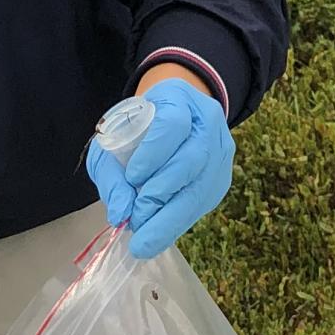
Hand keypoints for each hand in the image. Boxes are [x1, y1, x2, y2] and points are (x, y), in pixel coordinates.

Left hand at [87, 77, 232, 259]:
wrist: (170, 120)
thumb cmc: (137, 130)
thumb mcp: (114, 140)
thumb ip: (111, 173)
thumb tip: (120, 214)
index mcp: (179, 98)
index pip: (172, 124)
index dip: (153, 153)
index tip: (131, 178)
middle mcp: (208, 121)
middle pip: (194, 159)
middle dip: (162, 194)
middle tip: (136, 221)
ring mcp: (221, 149)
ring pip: (203, 186)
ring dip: (172, 216)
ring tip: (146, 236)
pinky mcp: (223, 176)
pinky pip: (204, 202)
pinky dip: (180, 221)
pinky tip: (161, 233)